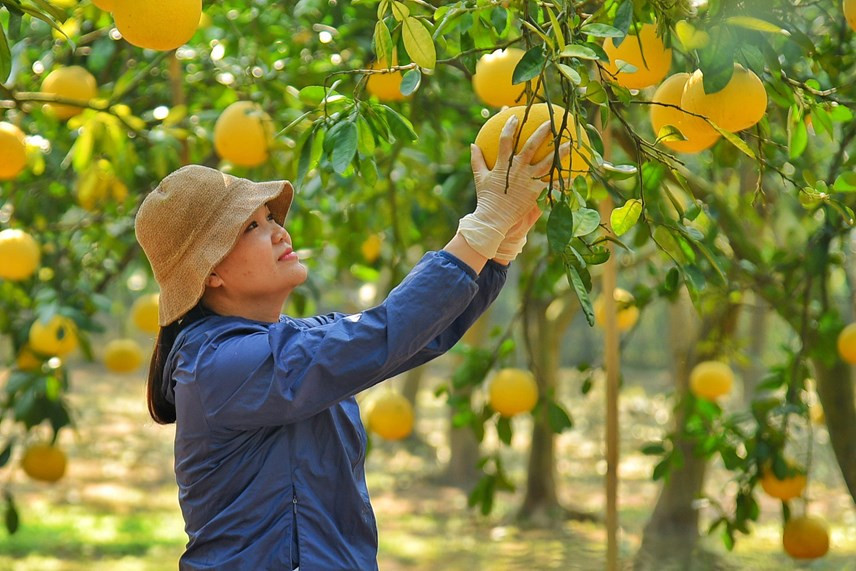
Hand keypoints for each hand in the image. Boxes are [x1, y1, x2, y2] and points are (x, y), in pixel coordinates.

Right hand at [458, 115, 569, 258]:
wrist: (493, 220)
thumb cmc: (486, 199)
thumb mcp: (480, 177)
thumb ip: (477, 160)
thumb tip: (473, 144)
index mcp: (503, 165)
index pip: (505, 141)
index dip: (510, 127)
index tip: (515, 116)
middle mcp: (517, 170)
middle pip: (531, 147)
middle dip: (541, 133)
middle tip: (550, 122)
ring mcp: (528, 181)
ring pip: (547, 163)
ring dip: (559, 152)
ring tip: (570, 142)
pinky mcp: (536, 192)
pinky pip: (552, 184)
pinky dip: (563, 180)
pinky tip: (575, 175)